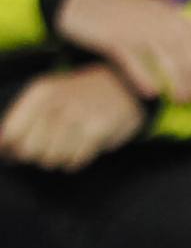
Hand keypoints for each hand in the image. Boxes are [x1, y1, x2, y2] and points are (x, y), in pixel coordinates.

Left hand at [0, 67, 145, 171]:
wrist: (122, 86)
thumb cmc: (80, 95)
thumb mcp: (47, 97)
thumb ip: (22, 119)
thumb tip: (3, 146)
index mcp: (39, 94)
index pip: (11, 133)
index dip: (10, 148)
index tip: (15, 153)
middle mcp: (55, 105)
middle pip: (30, 150)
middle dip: (35, 156)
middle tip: (44, 151)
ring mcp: (77, 118)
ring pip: (51, 158)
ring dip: (56, 160)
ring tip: (64, 149)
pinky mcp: (97, 132)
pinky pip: (74, 160)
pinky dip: (73, 162)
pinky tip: (79, 150)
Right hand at [53, 0, 190, 103]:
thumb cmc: (111, 2)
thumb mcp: (145, 2)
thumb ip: (168, 13)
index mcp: (164, 7)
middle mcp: (154, 16)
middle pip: (185, 49)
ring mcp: (134, 27)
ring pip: (165, 58)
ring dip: (178, 81)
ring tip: (185, 100)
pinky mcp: (111, 38)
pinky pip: (132, 62)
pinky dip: (143, 78)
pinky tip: (152, 94)